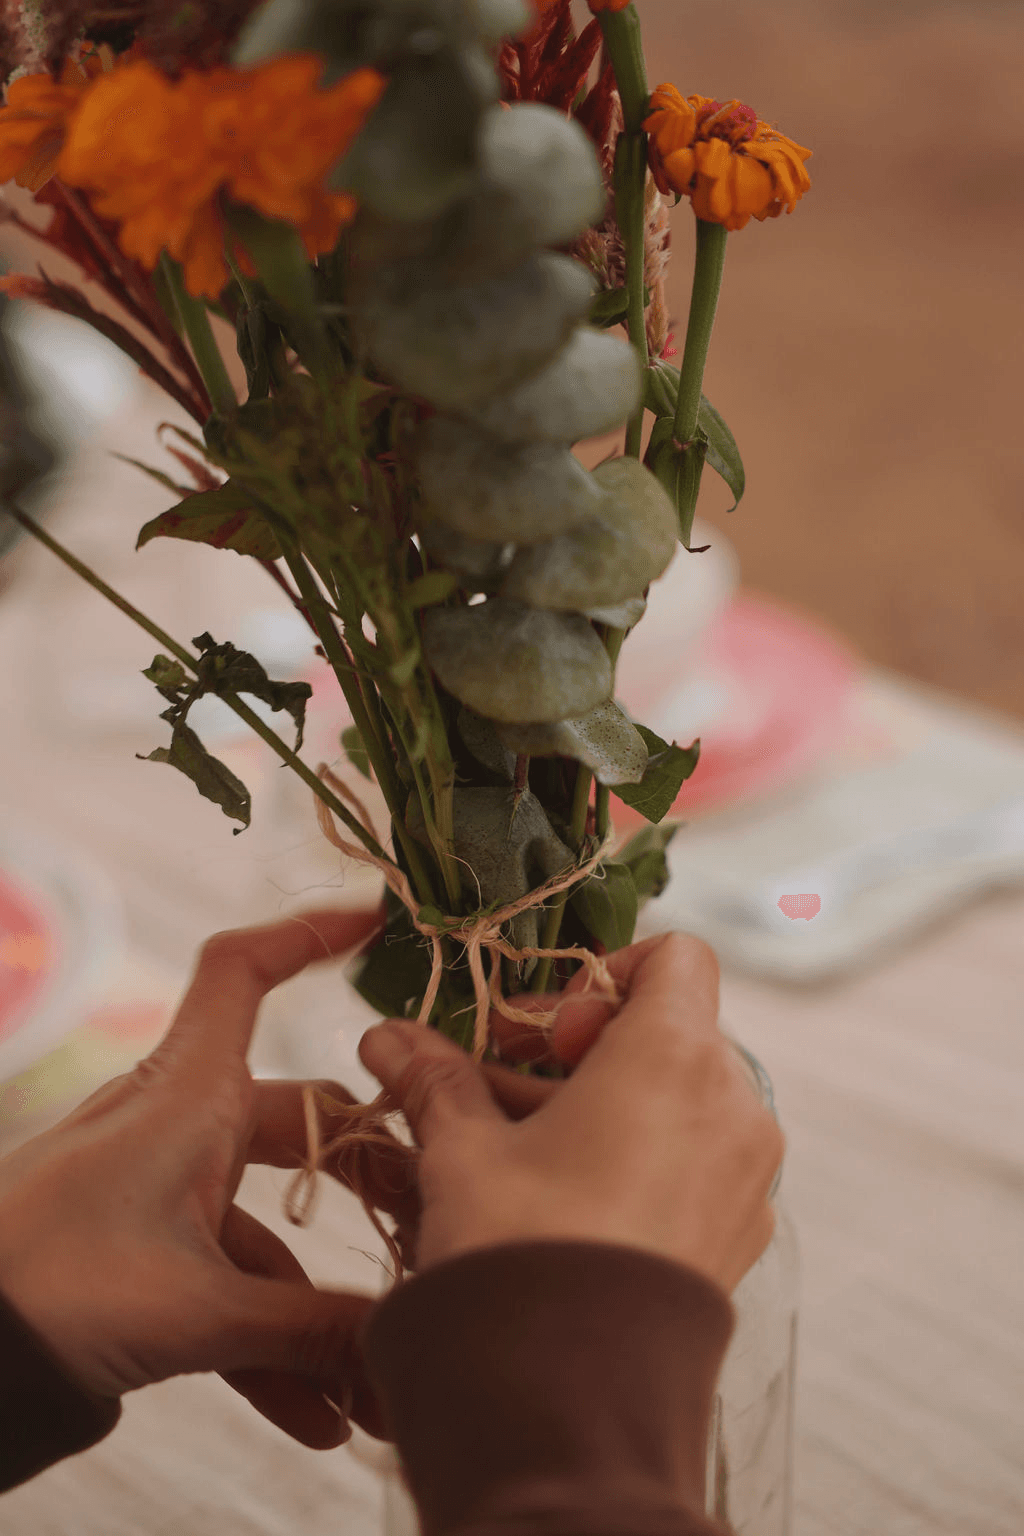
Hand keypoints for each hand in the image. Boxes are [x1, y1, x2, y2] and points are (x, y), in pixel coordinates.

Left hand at [0, 908, 412, 1448]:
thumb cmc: (55, 1290)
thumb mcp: (199, 1310)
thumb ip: (314, 1328)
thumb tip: (410, 1342)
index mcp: (186, 1093)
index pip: (240, 973)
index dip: (304, 933)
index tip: (376, 922)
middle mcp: (179, 1126)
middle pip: (300, 1118)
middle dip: (369, 1182)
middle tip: (429, 1231)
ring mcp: (162, 1192)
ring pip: (270, 1222)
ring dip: (319, 1304)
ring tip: (371, 1385)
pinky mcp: (144, 1256)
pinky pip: (227, 1286)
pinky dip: (270, 1343)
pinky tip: (315, 1419)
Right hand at [360, 932, 783, 1293]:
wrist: (569, 1404)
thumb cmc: (521, 1251)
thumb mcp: (464, 1150)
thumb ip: (435, 1078)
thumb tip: (388, 1036)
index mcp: (677, 1055)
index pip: (674, 957)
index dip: (597, 976)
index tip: (535, 1032)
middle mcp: (733, 1105)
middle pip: (666, 1030)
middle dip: (578, 1049)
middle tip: (499, 1082)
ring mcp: (746, 1175)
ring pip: (677, 1098)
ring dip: (599, 1103)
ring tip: (514, 1145)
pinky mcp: (738, 1234)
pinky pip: (694, 1160)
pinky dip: (637, 1155)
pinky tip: (562, 1197)